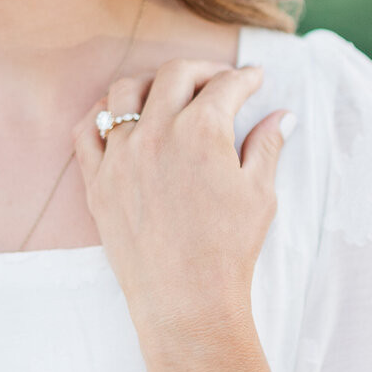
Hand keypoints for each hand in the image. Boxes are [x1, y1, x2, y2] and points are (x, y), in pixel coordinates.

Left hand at [73, 59, 287, 344]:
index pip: (225, 86)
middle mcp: (156, 133)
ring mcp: (120, 156)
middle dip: (202, 70)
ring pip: (125, 92)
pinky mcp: (96, 181)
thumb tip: (284, 116)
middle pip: (175, 75)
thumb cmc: (228, 250)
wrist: (185, 301)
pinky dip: (102, 115)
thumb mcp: (259, 193)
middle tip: (219, 81)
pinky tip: (120, 119)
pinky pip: (87, 130)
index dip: (245, 78)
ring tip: (169, 94)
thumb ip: (267, 145)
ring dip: (151, 84)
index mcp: (201, 131)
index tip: (254, 79)